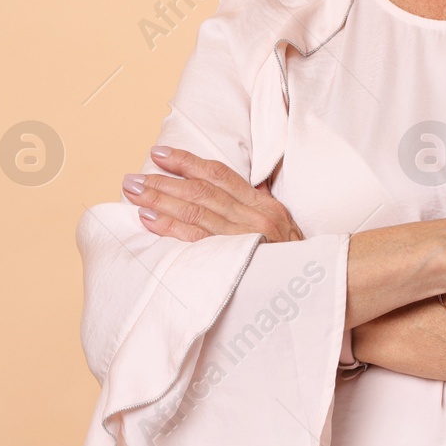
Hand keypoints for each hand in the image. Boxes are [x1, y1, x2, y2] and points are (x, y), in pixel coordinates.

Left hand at [122, 146, 304, 242]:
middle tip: (133, 177)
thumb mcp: (281, 226)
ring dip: (160, 200)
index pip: (219, 175)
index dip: (188, 162)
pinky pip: (196, 240)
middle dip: (165, 181)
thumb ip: (257, 204)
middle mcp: (254, 218)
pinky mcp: (233, 260)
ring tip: (134, 193)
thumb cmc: (290, 259)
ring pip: (195, 212)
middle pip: (202, 192)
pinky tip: (149, 219)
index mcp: (263, 205)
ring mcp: (244, 239)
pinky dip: (170, 227)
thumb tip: (238, 185)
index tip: (160, 154)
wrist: (312, 291)